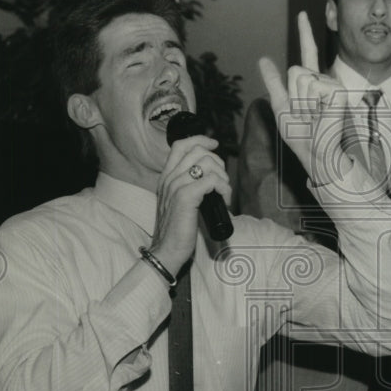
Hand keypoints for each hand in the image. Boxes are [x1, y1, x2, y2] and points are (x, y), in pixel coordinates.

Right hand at [148, 135, 231, 274]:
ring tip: (223, 194)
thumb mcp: (179, 201)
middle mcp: (169, 178)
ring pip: (207, 163)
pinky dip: (224, 188)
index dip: (200, 140)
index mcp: (166, 177)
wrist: (166, 250)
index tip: (214, 144)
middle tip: (222, 182)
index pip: (181, 145)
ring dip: (223, 177)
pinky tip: (224, 200)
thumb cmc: (177, 229)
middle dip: (218, 163)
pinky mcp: (185, 197)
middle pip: (198, 151)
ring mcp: (176, 186)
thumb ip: (188, 186)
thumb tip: (210, 176)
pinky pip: (212, 180)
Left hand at [259, 12, 351, 186]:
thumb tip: (263, 59)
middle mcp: (323, 80)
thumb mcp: (281, 106)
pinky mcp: (337, 91)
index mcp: (311, 82)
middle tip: (306, 114)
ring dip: (301, 101)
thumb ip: (274, 82)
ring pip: (300, 78)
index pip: (308, 52)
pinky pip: (311, 86)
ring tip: (313, 116)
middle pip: (295, 70)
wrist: (315, 153)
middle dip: (293, 95)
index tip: (302, 14)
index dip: (305, 32)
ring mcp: (332, 84)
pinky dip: (310, 103)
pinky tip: (321, 114)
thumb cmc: (301, 136)